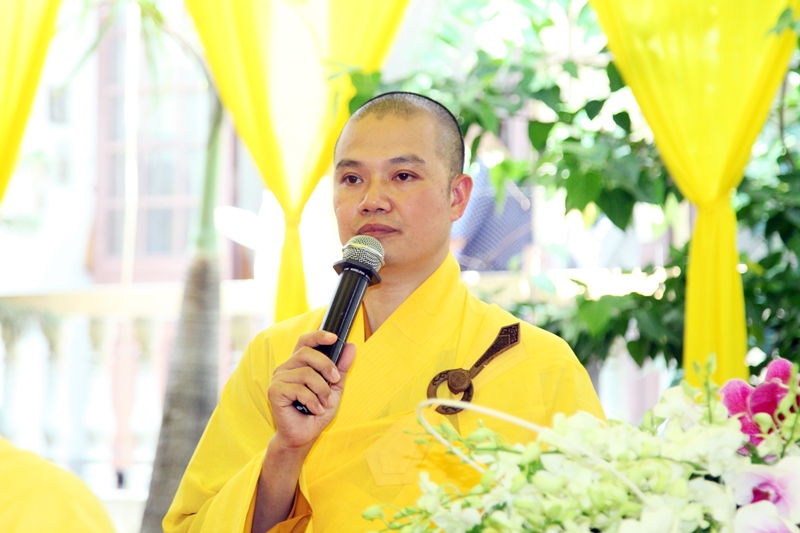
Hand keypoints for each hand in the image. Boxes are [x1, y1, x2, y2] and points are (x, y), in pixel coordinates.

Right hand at [267, 331, 355, 451]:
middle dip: (326, 366)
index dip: (318, 336)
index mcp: (298, 364)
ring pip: (306, 373)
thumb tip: (351, 346)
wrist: (304, 436)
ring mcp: (278, 379)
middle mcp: (286, 367)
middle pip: (307, 353)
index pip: (305, 341)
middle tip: (335, 380)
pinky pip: (299, 389)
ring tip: (324, 403)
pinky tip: (315, 410)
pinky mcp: (274, 391)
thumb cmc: (317, 411)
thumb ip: (341, 368)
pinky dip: (312, 401)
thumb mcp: (335, 388)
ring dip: (321, 390)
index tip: (335, 337)